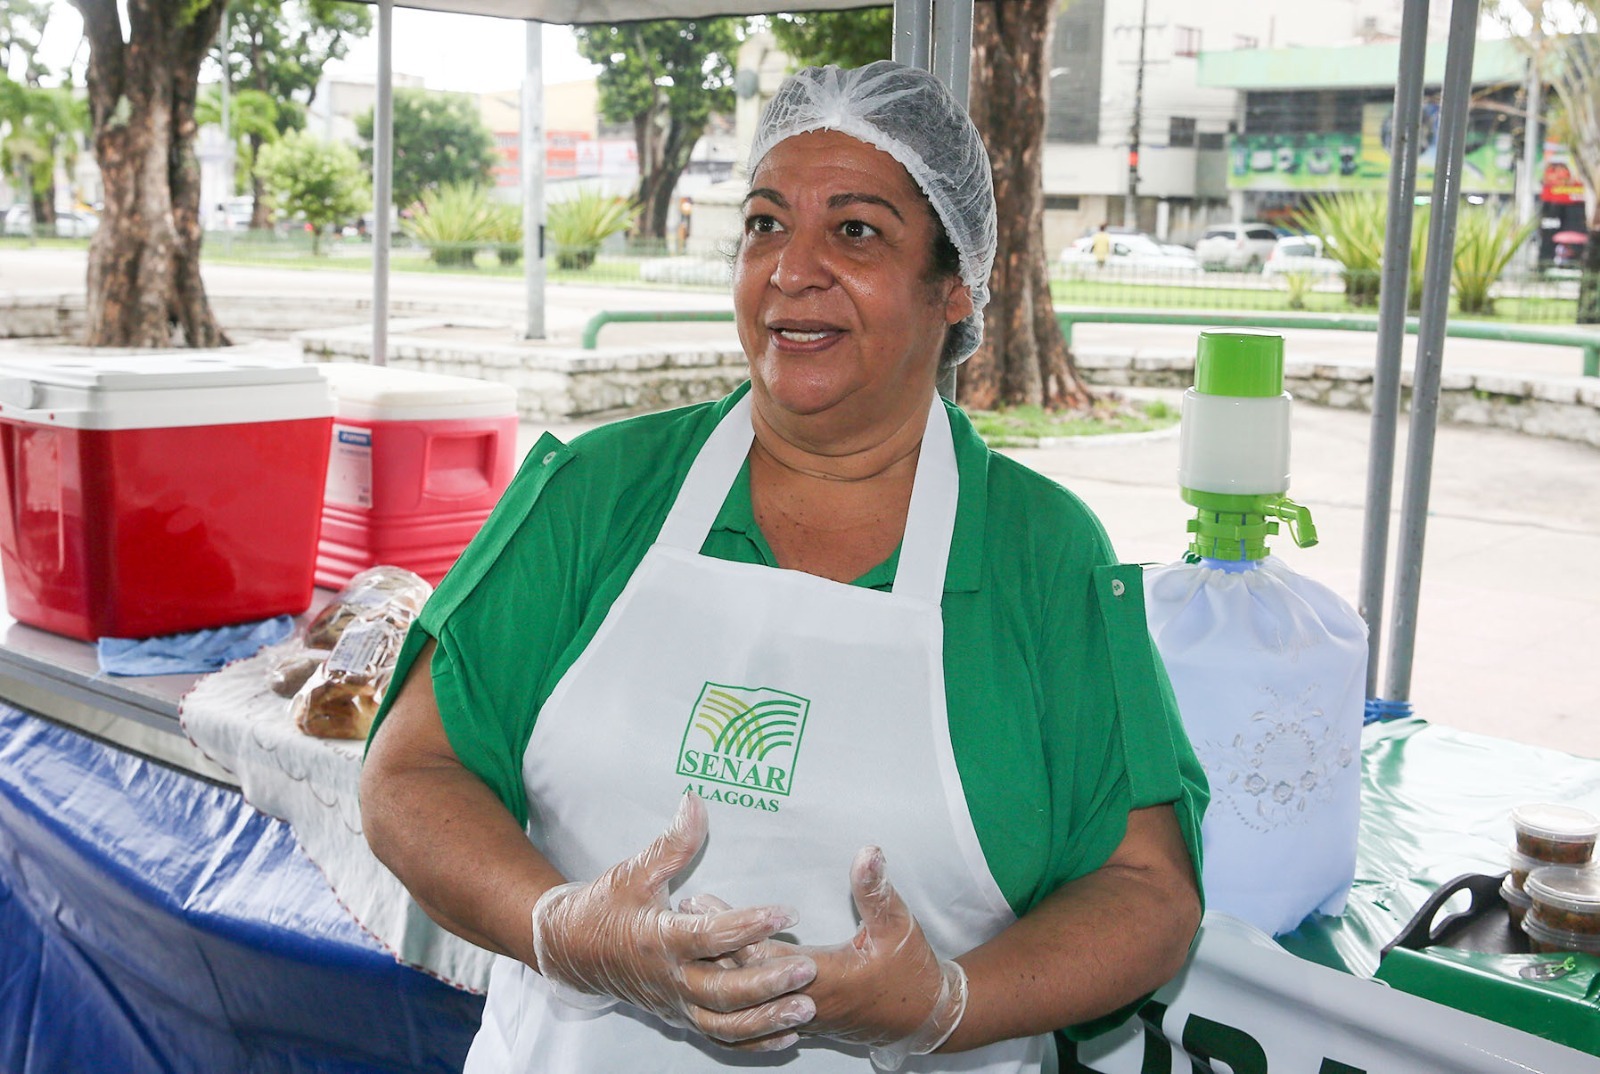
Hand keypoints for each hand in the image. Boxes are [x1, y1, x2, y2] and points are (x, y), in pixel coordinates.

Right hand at [530, 793, 817, 1048]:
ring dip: (766, 1019)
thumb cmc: (606, 906)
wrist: (572, 950)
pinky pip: (719, 1037)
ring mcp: (675, 1004)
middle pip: (722, 991)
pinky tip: (787, 1036)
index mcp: (657, 939)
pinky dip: (753, 1041)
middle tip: (807, 967)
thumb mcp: (635, 870)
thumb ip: (672, 842)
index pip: (709, 935)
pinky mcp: (680, 1017)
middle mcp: (668, 979)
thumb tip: (695, 800)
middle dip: (766, 983)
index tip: (786, 912)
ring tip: (805, 1009)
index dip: (749, 924)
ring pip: (723, 1023)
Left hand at [683, 847, 967, 1069]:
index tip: (701, 901)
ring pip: (746, 998)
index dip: (729, 929)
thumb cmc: (910, 969)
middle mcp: (805, 1002)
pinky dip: (732, 995)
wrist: (923, 1017)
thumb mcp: (898, 925)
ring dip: (716, 968)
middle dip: (709, 946)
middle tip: (680, 912)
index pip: (762, 955)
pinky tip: (712, 977)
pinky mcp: (801, 1020)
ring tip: (688, 936)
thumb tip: (868, 851)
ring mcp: (801, 1016)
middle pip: (743, 977)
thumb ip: (877, 890)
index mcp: (825, 978)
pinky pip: (756, 1013)